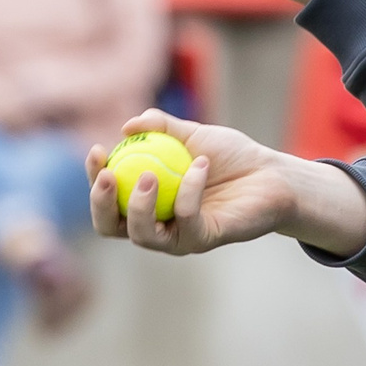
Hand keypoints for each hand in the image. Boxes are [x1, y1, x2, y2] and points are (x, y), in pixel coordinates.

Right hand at [85, 110, 365, 258]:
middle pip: (112, 227)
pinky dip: (189, 190)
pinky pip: (186, 220)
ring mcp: (178, 236)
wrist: (271, 173)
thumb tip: (128, 126)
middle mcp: (156, 224)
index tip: (97, 151)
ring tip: (148, 174)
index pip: (108, 198)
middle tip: (107, 175)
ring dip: (138, 206)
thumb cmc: (230, 156)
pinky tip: (200, 164)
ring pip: (142, 235)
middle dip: (101, 204)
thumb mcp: (192, 134)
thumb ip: (160, 126)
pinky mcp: (204, 239)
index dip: (94, 179)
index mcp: (145, 201)